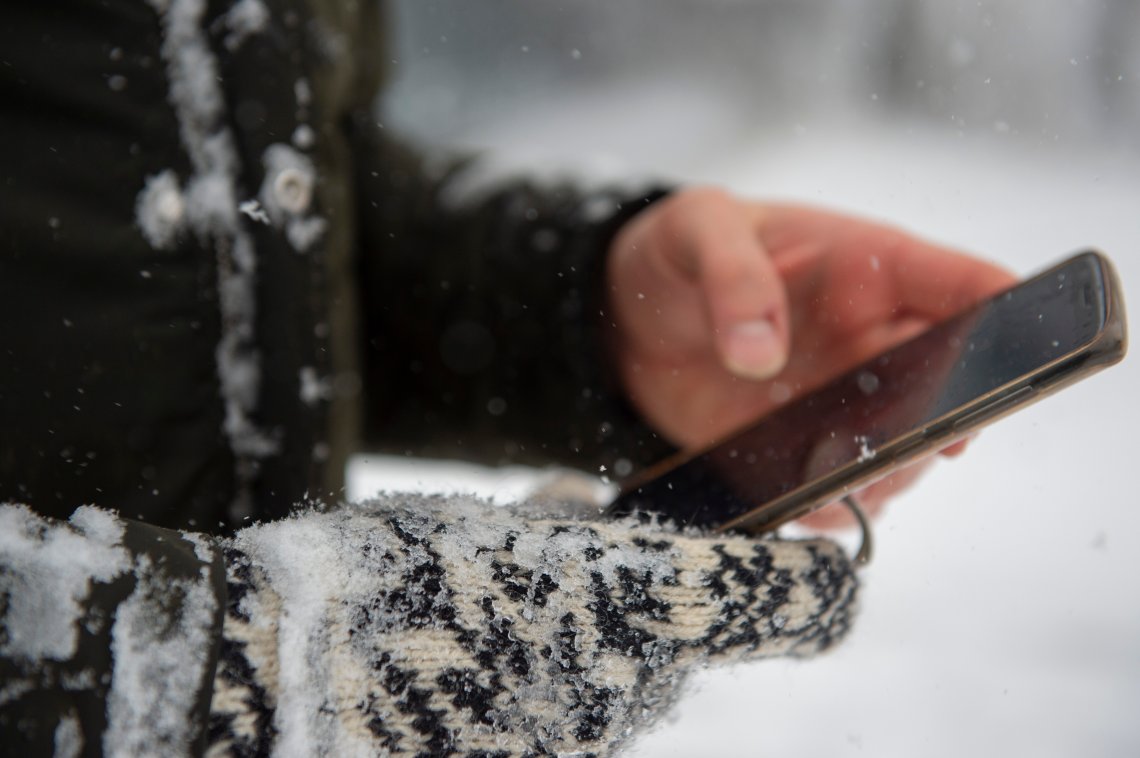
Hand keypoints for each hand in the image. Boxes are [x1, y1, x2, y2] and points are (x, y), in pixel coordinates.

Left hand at [605, 188, 1015, 523]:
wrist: (626, 317)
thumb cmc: (678, 252)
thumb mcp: (695, 228)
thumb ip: (731, 273)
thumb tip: (759, 352)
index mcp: (869, 268)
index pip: (967, 288)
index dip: (1004, 323)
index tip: (1001, 362)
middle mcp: (871, 340)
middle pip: (949, 387)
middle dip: (943, 422)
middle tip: (908, 445)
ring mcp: (841, 402)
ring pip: (903, 451)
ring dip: (887, 474)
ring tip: (844, 481)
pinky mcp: (799, 448)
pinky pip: (837, 488)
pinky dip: (829, 506)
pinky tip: (804, 504)